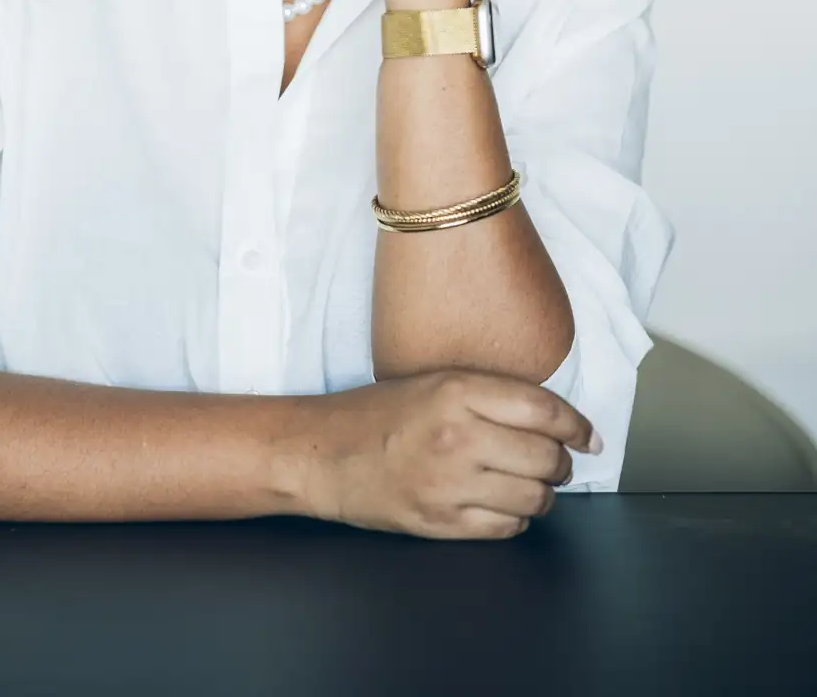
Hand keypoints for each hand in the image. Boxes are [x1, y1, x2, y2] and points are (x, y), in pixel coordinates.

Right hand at [294, 369, 599, 539]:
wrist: (323, 454)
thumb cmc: (376, 414)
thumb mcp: (433, 382)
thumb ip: (489, 394)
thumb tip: (552, 419)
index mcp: (457, 391)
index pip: (544, 410)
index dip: (577, 425)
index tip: (588, 436)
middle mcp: (458, 436)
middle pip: (547, 457)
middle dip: (561, 463)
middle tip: (556, 462)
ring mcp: (450, 484)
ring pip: (534, 499)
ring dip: (542, 495)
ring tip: (529, 485)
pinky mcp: (441, 522)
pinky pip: (506, 529)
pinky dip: (515, 520)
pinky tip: (501, 506)